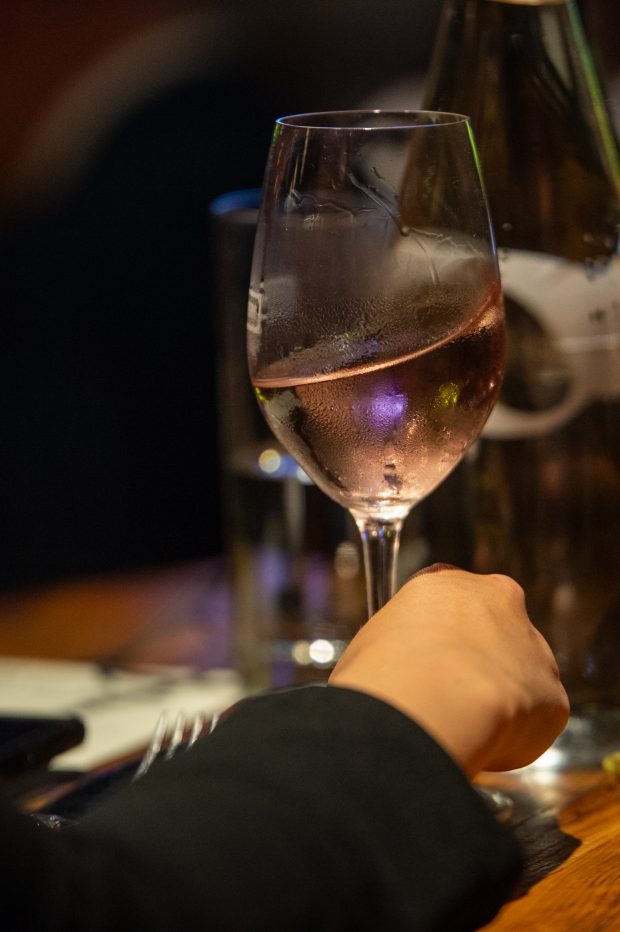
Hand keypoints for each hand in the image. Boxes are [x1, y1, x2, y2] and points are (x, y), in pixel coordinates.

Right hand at [329, 565, 568, 776]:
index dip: (438, 636)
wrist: (428, 702)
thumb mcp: (373, 643)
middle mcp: (498, 602)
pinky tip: (484, 747)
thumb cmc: (385, 671)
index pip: (448, 602)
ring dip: (499, 701)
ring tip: (463, 730)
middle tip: (449, 698)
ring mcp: (533, 647)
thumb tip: (399, 675)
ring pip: (518, 677)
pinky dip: (514, 738)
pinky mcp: (553, 695)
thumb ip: (401, 647)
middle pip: (494, 630)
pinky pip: (534, 720)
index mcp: (447, 583)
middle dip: (478, 661)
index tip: (427, 664)